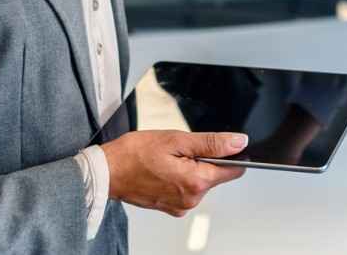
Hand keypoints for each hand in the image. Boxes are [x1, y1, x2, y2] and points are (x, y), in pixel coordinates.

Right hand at [100, 130, 247, 217]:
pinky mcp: (170, 207)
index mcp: (196, 182)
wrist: (107, 171)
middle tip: (180, 150)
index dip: (230, 154)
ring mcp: (180, 206)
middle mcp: (190, 200)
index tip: (217, 146)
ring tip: (168, 160)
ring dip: (191, 168)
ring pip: (199, 182)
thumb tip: (239, 142)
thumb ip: (212, 143)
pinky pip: (185, 190)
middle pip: (215, 175)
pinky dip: (179, 178)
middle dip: (204, 160)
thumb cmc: (135, 154)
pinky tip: (163, 170)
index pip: (234, 170)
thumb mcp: (177, 140)